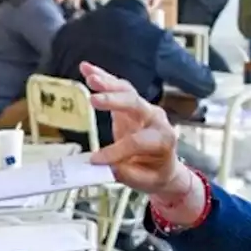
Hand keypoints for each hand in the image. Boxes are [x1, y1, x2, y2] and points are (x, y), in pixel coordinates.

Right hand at [83, 62, 185, 194]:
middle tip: (94, 100)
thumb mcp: (145, 181)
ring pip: (126, 90)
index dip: (115, 151)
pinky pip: (117, 87)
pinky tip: (86, 68)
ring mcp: (144, 108)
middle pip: (135, 104)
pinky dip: (102, 77)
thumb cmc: (155, 173)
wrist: (164, 165)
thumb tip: (106, 166)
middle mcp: (156, 119)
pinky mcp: (130, 104)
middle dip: (114, 101)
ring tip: (90, 77)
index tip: (95, 160)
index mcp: (163, 139)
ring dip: (106, 83)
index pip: (137, 141)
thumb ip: (127, 173)